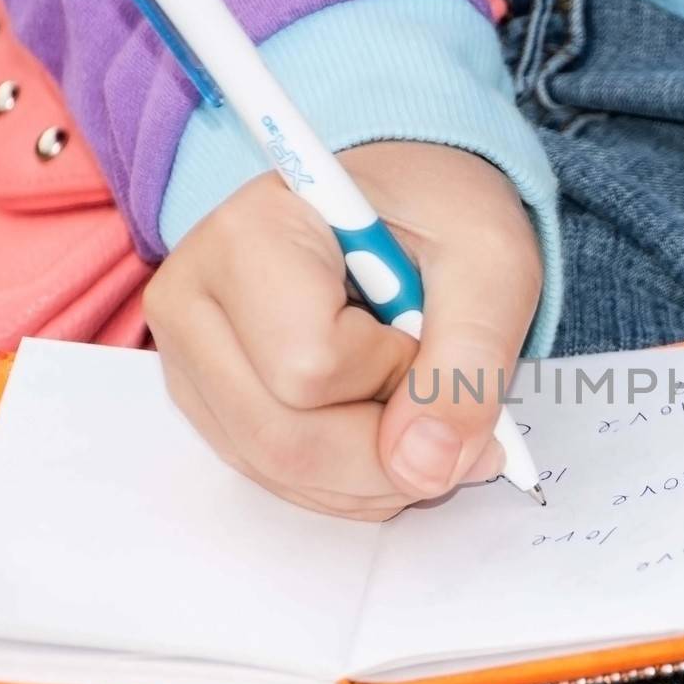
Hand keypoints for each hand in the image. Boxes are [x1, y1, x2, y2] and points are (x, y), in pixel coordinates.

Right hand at [144, 141, 542, 519]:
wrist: (407, 203)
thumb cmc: (440, 214)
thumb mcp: (493, 266)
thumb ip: (470, 363)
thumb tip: (426, 468)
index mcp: (251, 234)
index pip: (309, 364)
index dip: (392, 374)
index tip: (425, 330)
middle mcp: (194, 299)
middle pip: (282, 437)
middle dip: (387, 453)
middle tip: (447, 410)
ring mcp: (190, 359)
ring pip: (277, 470)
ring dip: (374, 475)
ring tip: (423, 417)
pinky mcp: (208, 403)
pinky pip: (274, 478)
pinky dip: (348, 480)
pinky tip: (387, 434)